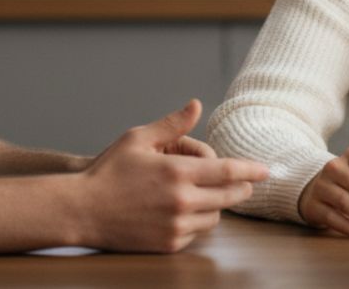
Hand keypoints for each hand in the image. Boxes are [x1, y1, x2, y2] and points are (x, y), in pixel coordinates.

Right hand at [77, 99, 268, 252]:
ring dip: (217, 205)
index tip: (266, 170)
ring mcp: (176, 225)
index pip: (228, 171)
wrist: (82, 210)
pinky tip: (183, 211)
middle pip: (229, 196)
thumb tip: (197, 105)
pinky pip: (196, 233)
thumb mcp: (137, 138)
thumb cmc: (108, 171)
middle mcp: (181, 201)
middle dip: (241, 188)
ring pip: (215, 217)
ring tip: (204, 194)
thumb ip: (172, 125)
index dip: (251, 170)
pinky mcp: (169, 244)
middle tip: (243, 183)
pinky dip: (196, 221)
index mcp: (176, 172)